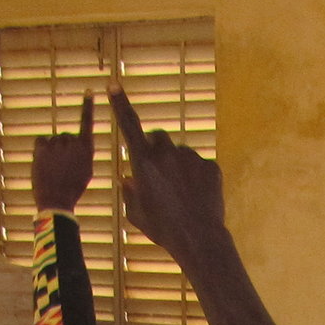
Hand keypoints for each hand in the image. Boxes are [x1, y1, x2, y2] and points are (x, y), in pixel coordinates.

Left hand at [32, 97, 95, 214]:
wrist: (57, 201)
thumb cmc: (73, 188)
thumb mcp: (86, 171)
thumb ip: (82, 153)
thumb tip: (77, 142)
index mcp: (87, 149)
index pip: (87, 122)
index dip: (87, 106)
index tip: (89, 91)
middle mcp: (73, 144)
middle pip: (65, 136)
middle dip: (63, 147)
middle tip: (62, 166)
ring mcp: (57, 146)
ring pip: (53, 140)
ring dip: (52, 151)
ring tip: (53, 169)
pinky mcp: (43, 149)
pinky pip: (41, 141)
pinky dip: (41, 149)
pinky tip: (44, 163)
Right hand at [110, 86, 226, 262]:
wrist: (199, 239)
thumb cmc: (162, 229)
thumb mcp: (136, 214)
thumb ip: (129, 192)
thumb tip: (128, 178)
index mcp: (143, 162)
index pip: (128, 125)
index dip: (120, 104)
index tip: (114, 85)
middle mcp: (166, 153)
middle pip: (158, 137)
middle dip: (155, 148)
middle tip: (158, 172)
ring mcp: (191, 158)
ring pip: (180, 154)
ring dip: (177, 166)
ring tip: (181, 195)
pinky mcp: (211, 166)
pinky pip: (199, 166)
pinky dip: (196, 177)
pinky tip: (196, 198)